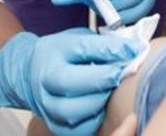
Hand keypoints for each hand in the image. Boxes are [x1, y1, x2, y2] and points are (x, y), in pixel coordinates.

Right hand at [0, 29, 138, 135]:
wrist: (30, 72)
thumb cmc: (61, 54)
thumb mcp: (78, 38)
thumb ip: (102, 44)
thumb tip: (133, 50)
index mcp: (55, 51)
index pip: (84, 49)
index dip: (113, 49)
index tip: (135, 49)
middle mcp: (46, 79)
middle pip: (72, 82)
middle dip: (104, 78)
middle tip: (124, 73)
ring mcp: (47, 104)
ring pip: (73, 111)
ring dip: (99, 102)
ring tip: (112, 92)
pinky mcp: (54, 125)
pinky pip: (77, 129)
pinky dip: (94, 121)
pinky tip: (102, 108)